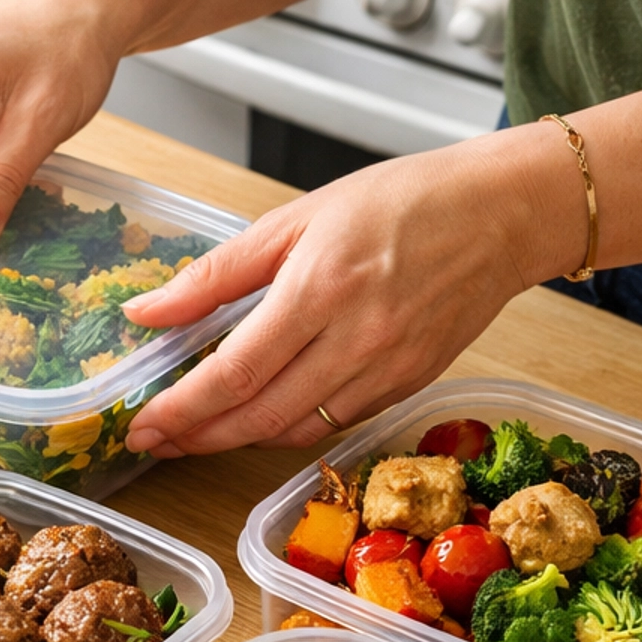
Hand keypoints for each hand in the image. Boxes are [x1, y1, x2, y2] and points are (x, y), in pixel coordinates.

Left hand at [118, 128, 583, 454]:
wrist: (501, 213)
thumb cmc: (400, 201)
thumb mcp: (294, 220)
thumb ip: (216, 274)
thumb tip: (147, 312)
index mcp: (318, 291)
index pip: (233, 373)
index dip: (181, 409)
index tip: (140, 424)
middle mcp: (355, 341)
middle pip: (259, 416)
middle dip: (197, 437)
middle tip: (152, 440)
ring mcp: (388, 370)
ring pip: (296, 430)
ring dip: (237, 440)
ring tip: (194, 432)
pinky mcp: (410, 385)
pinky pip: (336, 422)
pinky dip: (289, 426)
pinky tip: (259, 415)